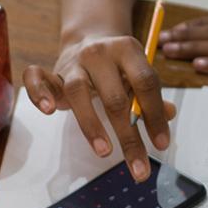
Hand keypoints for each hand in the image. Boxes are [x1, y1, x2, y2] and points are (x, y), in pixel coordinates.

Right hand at [22, 33, 174, 182]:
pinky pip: (38, 78)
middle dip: (129, 136)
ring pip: (78, 92)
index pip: (145, 83)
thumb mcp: (137, 74)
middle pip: (114, 97)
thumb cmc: (118, 66)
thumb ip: (151, 94)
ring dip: (92, 125)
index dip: (154, 115)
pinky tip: (50, 111)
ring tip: (104, 152)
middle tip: (139, 168)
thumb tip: (170, 114)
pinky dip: (40, 93)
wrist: (89, 39)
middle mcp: (100, 53)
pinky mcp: (52, 71)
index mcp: (128, 50)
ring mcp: (74, 62)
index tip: (161, 145)